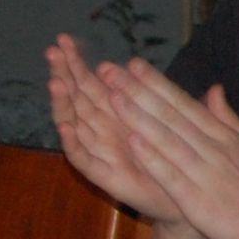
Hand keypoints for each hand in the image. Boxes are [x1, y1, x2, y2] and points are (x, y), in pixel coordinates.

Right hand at [45, 35, 182, 224]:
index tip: (65, 39)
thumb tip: (134, 63)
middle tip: (52, 49)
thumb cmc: (174, 159)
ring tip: (55, 82)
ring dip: (63, 104)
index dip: (77, 62)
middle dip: (64, 74)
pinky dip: (74, 143)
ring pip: (75, 124)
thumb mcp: (165, 120)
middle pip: (77, 98)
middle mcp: (102, 131)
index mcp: (116, 115)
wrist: (186, 198)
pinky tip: (67, 126)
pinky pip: (84, 158)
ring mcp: (100, 152)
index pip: (91, 83)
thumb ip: (152, 94)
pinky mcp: (104, 176)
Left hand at [100, 61, 238, 238]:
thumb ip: (229, 120)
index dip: (157, 84)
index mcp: (227, 138)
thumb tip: (213, 89)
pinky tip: (132, 142)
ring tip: (112, 96)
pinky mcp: (200, 202)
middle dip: (138, 91)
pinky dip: (153, 158)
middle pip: (171, 115)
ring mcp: (207, 175)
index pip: (186, 105)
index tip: (133, 64)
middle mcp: (215, 150)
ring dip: (139, 117)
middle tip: (110, 70)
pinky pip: (173, 176)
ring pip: (168, 140)